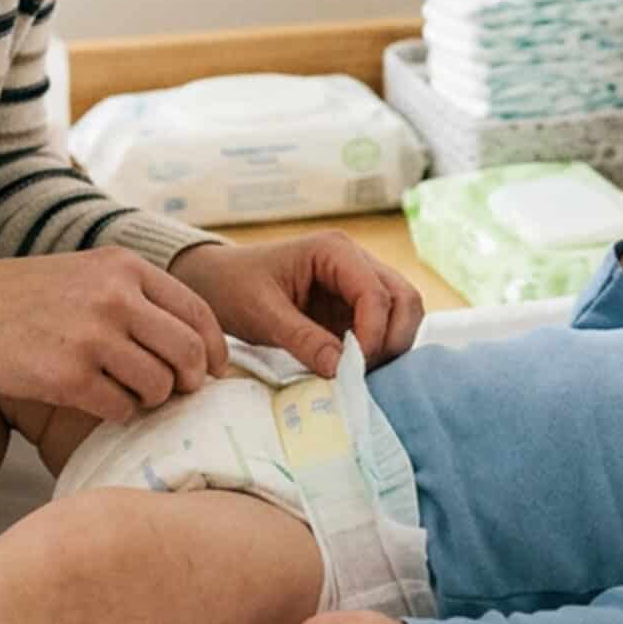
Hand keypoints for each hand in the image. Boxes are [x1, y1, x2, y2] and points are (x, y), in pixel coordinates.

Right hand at [0, 249, 228, 421]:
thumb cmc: (30, 297)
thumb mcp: (89, 272)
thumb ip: (138, 295)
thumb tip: (193, 339)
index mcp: (125, 267)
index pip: (196, 312)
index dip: (214, 348)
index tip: (214, 369)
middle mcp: (115, 297)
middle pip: (186, 352)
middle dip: (191, 380)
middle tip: (180, 391)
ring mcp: (92, 337)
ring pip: (158, 385)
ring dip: (151, 398)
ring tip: (131, 394)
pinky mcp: (69, 376)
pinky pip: (121, 408)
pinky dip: (119, 412)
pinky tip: (101, 401)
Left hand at [170, 233, 422, 377]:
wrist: (217, 283)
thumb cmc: (235, 287)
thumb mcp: (263, 313)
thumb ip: (302, 339)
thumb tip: (340, 369)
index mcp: (335, 250)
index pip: (377, 293)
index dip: (373, 333)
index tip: (351, 367)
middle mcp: (356, 262)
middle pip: (405, 299)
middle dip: (393, 338)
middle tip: (364, 372)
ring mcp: (357, 285)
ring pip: (402, 314)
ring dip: (390, 346)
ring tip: (358, 373)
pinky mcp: (352, 308)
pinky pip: (383, 329)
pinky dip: (378, 351)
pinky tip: (353, 369)